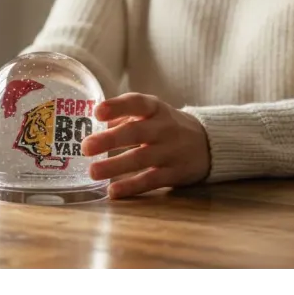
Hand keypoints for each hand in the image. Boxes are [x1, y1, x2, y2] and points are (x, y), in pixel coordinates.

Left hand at [81, 93, 210, 198]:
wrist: (208, 143)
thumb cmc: (165, 126)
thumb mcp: (149, 114)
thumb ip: (121, 118)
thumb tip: (88, 125)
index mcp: (155, 108)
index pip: (136, 103)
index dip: (117, 107)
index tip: (97, 112)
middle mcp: (163, 128)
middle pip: (135, 133)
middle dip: (109, 140)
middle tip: (85, 147)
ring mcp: (170, 151)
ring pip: (141, 159)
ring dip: (115, 166)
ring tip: (93, 172)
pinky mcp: (175, 173)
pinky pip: (151, 180)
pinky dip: (131, 187)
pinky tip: (112, 191)